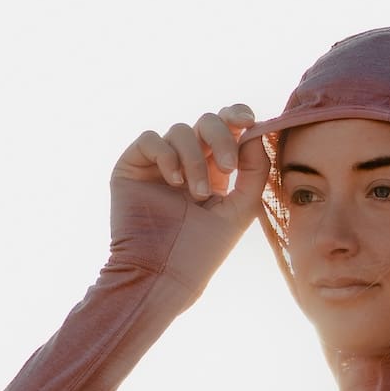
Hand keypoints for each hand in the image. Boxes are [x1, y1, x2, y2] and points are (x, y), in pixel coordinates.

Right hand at [108, 103, 268, 288]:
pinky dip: (168, 155)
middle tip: (228, 168)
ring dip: (195, 160)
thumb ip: (254, 171)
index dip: (237, 116)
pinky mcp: (132, 166)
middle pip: (206, 122)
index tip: (249, 121)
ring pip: (181, 130)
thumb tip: (257, 131)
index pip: (226, 129)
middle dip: (221, 138)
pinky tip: (175, 182)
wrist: (165, 274)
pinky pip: (151, 139)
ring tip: (197, 195)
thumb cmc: (204, 249)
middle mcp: (186, 162)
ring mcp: (158, 162)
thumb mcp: (241, 208)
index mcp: (213, 170)